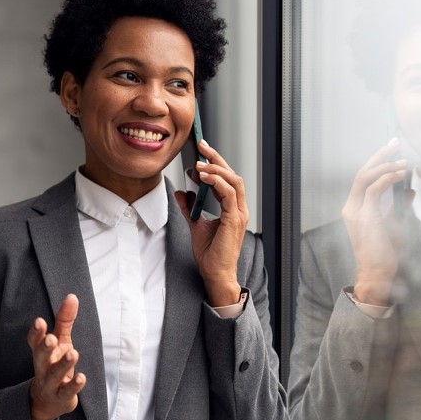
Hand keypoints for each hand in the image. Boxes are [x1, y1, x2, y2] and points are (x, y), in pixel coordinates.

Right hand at [27, 294, 85, 419]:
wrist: (49, 401)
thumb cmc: (55, 364)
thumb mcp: (61, 340)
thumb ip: (64, 320)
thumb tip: (72, 296)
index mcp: (41, 352)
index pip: (34, 341)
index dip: (36, 333)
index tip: (40, 321)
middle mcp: (42, 367)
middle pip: (40, 357)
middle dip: (44, 348)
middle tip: (50, 338)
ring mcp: (51, 383)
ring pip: (54, 374)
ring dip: (63, 364)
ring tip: (73, 353)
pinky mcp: (62, 396)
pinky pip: (67, 391)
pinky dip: (74, 385)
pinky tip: (82, 377)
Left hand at [174, 140, 247, 305]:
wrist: (214, 273)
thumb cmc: (209, 253)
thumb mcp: (195, 224)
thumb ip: (189, 207)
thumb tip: (181, 191)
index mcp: (232, 208)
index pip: (227, 179)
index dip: (215, 163)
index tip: (200, 152)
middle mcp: (239, 208)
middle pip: (232, 175)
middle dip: (217, 159)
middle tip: (201, 146)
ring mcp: (239, 213)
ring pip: (233, 181)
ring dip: (215, 169)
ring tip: (199, 163)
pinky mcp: (234, 220)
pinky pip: (229, 194)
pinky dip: (216, 182)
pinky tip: (203, 177)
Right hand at [342, 139, 409, 304]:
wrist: (377, 271)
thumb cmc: (385, 251)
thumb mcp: (396, 223)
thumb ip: (400, 205)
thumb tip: (411, 190)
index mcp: (355, 208)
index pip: (363, 178)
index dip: (377, 161)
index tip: (392, 150)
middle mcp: (351, 207)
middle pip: (361, 172)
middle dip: (379, 155)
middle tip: (395, 143)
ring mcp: (356, 212)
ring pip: (365, 177)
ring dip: (385, 165)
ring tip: (402, 160)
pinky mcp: (366, 217)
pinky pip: (375, 189)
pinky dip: (388, 178)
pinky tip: (401, 174)